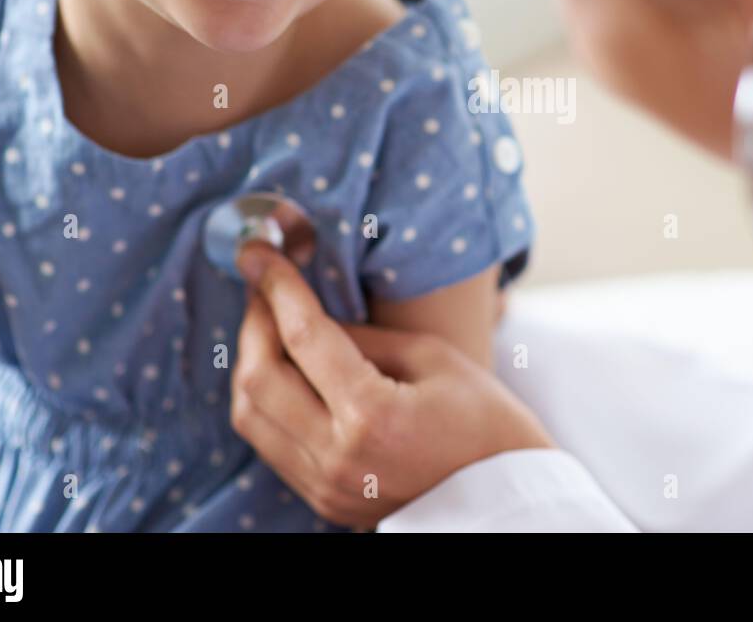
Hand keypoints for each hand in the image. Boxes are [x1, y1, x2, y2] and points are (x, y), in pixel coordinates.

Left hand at [230, 242, 554, 528]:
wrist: (502, 498)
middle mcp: (338, 456)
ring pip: (250, 417)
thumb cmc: (483, 419)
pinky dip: (265, 401)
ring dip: (250, 363)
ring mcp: (325, 485)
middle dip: (253, 323)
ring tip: (269, 327)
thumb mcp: (432, 357)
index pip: (303, 336)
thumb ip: (363, 337)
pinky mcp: (322, 499)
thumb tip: (307, 315)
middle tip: (263, 288)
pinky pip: (269, 443)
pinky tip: (285, 372)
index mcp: (373, 414)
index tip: (258, 252)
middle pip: (257, 379)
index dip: (277, 287)